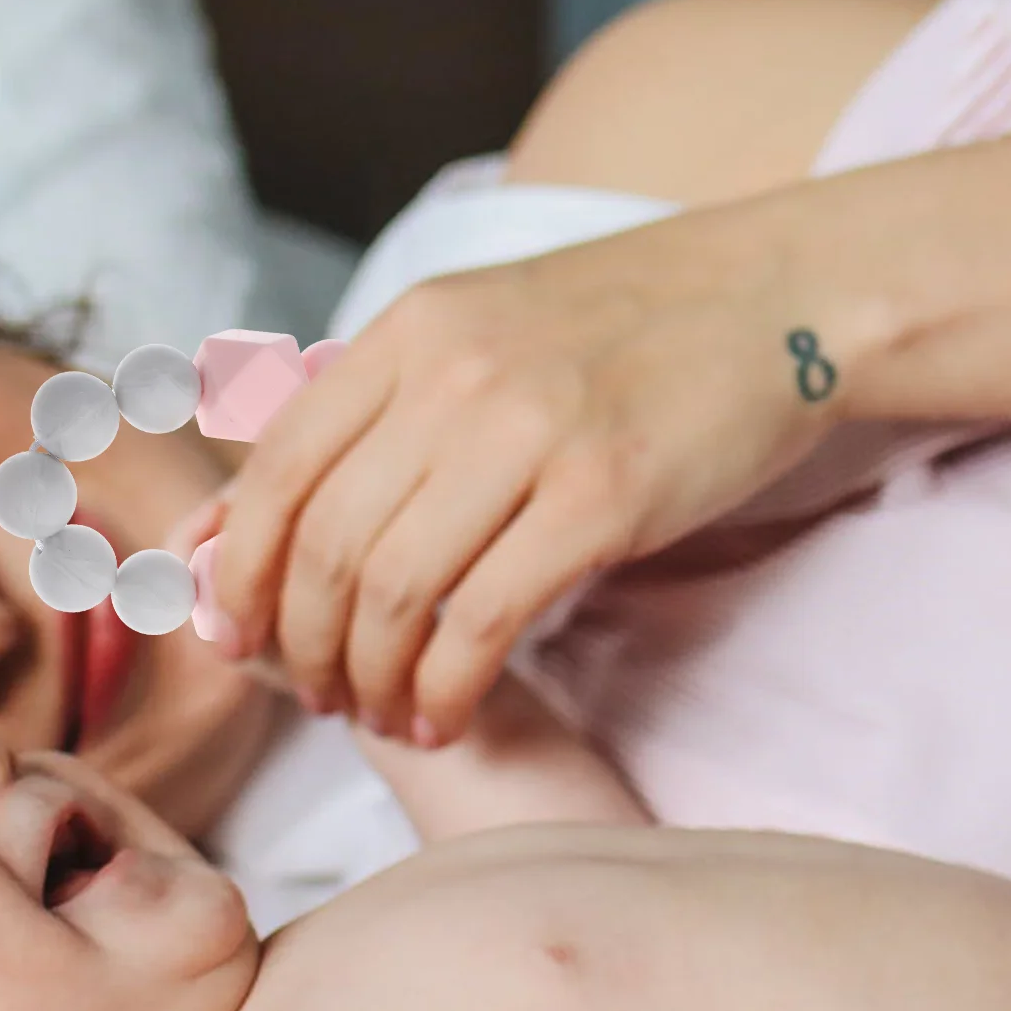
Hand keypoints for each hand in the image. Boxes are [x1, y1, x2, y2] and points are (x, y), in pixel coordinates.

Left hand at [208, 203, 845, 744]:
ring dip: (369, 677)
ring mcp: (528, 433)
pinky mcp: (602, 496)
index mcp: (409, 333)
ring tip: (378, 712)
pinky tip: (442, 714)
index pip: (277, 467)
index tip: (233, 635)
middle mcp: (453, 376)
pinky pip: (482, 620)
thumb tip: (249, 517)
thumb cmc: (617, 330)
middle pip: (326, 543)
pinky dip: (444, 687)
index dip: (239, 569)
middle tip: (317, 693)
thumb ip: (371, 413)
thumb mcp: (475, 333)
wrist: (777, 297)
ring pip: (393, 591)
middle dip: (302, 643)